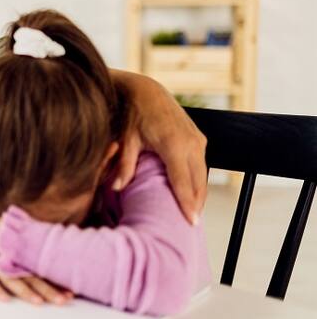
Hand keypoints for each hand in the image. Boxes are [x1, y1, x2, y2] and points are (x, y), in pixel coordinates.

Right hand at [0, 242, 72, 304]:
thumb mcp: (5, 258)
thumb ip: (21, 266)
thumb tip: (41, 278)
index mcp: (16, 259)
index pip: (39, 273)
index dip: (55, 283)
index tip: (71, 293)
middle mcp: (8, 260)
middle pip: (30, 277)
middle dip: (48, 290)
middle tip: (63, 301)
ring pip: (12, 279)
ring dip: (26, 291)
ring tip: (38, 302)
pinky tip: (4, 299)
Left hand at [110, 70, 207, 224]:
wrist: (147, 91)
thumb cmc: (133, 114)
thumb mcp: (127, 139)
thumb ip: (124, 165)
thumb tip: (116, 187)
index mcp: (173, 144)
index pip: (183, 181)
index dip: (187, 203)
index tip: (190, 222)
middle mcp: (191, 142)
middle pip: (197, 182)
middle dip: (196, 204)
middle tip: (191, 227)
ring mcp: (197, 139)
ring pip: (202, 175)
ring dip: (199, 194)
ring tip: (192, 215)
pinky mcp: (199, 138)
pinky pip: (201, 165)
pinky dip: (198, 181)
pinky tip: (192, 195)